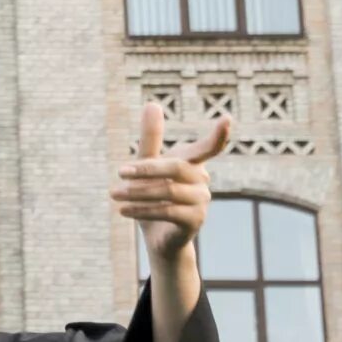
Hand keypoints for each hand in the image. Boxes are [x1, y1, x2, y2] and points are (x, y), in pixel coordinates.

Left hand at [113, 103, 231, 262]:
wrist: (157, 238)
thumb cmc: (152, 197)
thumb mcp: (147, 166)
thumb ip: (150, 138)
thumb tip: (152, 103)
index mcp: (192, 163)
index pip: (210, 147)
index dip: (219, 135)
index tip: (227, 118)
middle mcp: (201, 180)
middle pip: (177, 167)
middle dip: (146, 168)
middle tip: (119, 170)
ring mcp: (201, 201)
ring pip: (169, 190)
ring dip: (138, 192)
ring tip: (114, 193)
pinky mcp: (195, 220)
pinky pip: (168, 211)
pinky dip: (142, 209)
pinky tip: (123, 210)